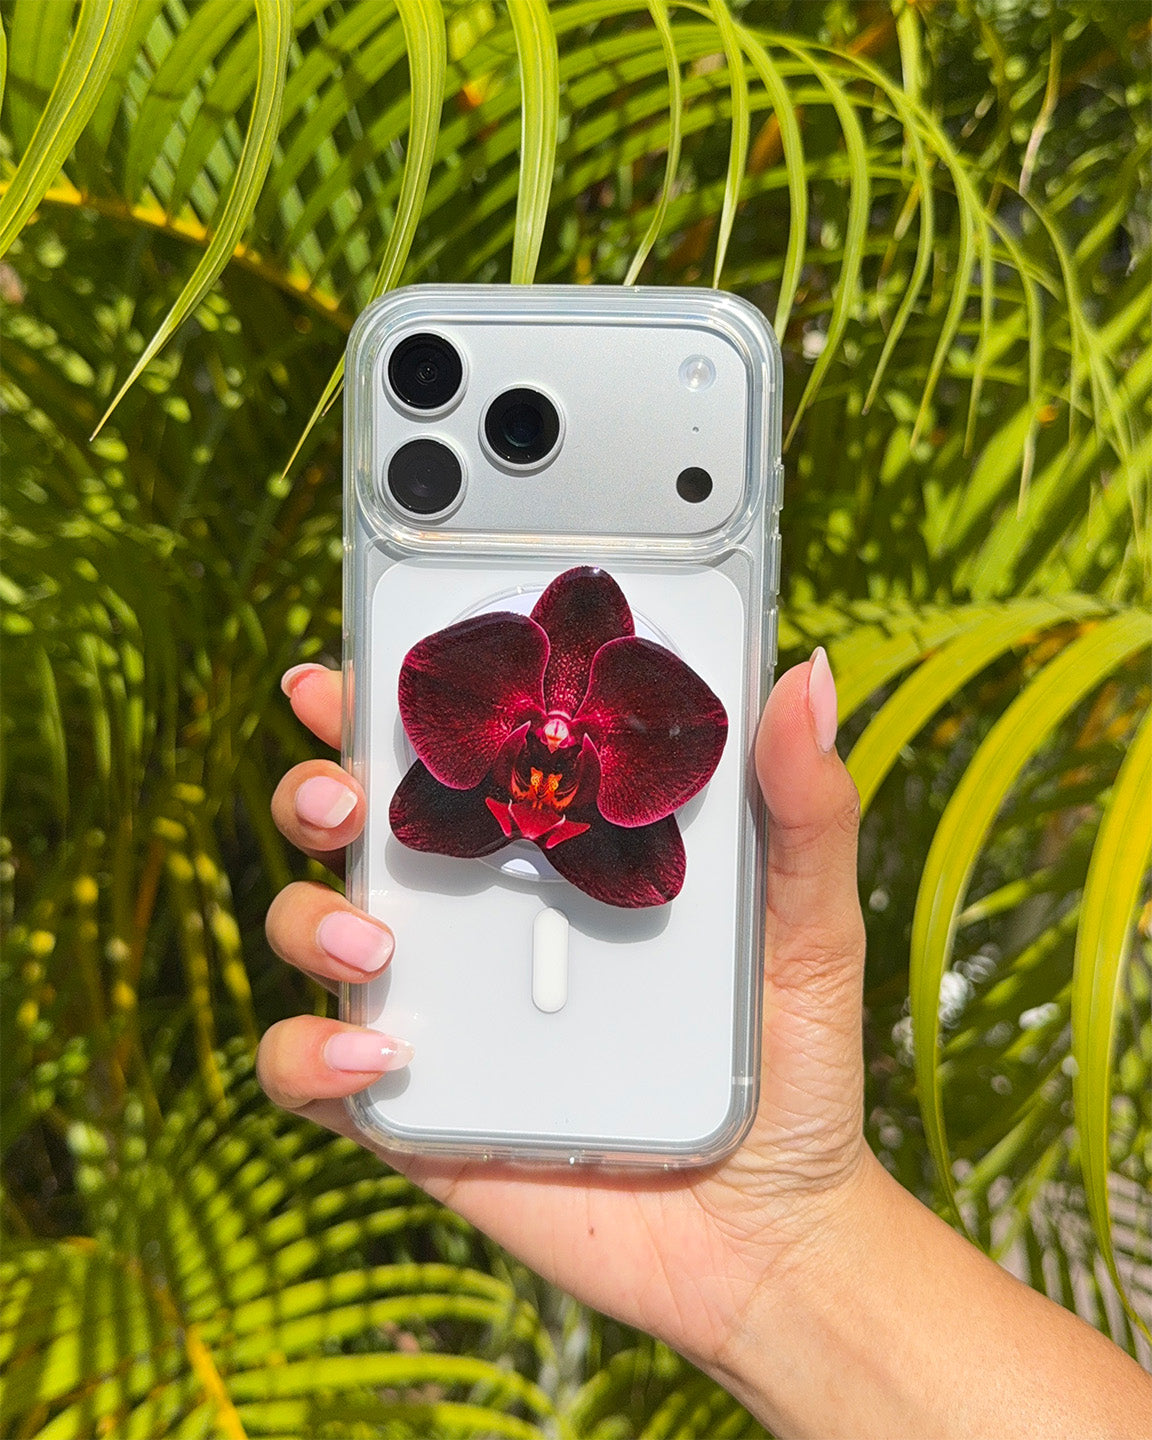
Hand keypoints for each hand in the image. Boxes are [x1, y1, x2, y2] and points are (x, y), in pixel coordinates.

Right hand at [258, 648, 869, 1374]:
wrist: (768, 1237)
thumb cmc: (790, 1067)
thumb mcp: (808, 931)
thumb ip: (806, 811)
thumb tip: (807, 675)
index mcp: (551, 850)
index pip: (453, 754)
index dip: (386, 699)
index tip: (354, 661)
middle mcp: (476, 916)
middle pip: (352, 823)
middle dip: (317, 784)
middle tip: (342, 792)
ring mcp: (436, 1008)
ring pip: (309, 928)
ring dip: (305, 914)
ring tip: (370, 943)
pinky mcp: (413, 1106)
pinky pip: (310, 1072)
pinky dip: (310, 1056)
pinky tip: (378, 1057)